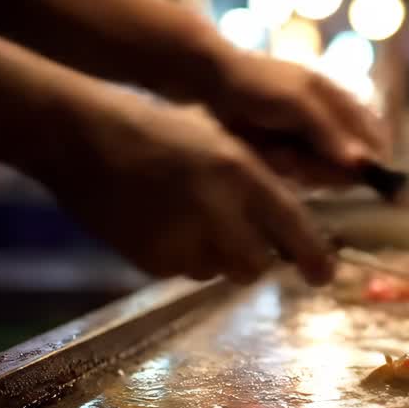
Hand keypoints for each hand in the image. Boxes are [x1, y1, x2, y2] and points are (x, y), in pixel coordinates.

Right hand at [36, 92, 334, 285]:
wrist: (83, 137)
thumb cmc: (159, 132)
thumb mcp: (220, 142)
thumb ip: (257, 181)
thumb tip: (289, 225)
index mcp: (239, 171)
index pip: (291, 225)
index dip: (314, 255)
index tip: (325, 275)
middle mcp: (217, 207)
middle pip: (257, 264)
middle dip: (257, 260)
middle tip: (249, 245)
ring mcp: (182, 236)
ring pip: (221, 271)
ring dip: (220, 258)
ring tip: (194, 221)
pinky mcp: (151, 259)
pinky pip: (185, 271)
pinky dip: (184, 258)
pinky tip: (164, 226)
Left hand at [207, 49, 386, 186]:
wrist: (208, 82)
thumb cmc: (258, 85)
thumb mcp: (297, 105)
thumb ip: (329, 133)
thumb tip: (363, 163)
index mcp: (342, 102)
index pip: (376, 139)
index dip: (375, 164)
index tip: (363, 182)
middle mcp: (331, 123)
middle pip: (348, 164)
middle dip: (325, 169)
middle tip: (296, 160)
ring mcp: (308, 139)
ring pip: (320, 173)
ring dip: (301, 168)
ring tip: (274, 150)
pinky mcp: (287, 152)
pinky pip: (297, 173)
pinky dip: (284, 167)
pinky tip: (267, 153)